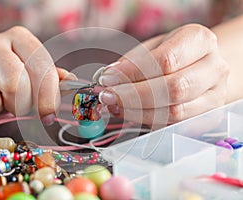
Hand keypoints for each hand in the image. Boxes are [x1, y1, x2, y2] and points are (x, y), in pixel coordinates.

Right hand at [0, 26, 73, 125]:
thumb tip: (71, 82)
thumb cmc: (1, 74)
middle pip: (15, 84)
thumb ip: (49, 77)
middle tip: (15, 104)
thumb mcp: (28, 71)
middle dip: (19, 104)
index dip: (48, 97)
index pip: (40, 67)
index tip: (49, 116)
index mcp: (18, 38)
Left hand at [98, 24, 228, 125]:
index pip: (165, 60)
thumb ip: (133, 61)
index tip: (107, 78)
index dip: (132, 72)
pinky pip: (175, 125)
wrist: (203, 66)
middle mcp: (214, 67)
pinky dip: (148, 121)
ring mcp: (215, 95)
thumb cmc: (174, 54)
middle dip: (133, 95)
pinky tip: (130, 113)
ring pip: (175, 112)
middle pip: (173, 88)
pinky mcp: (209, 117)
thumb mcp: (153, 47)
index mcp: (200, 40)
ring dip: (138, 111)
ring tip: (116, 105)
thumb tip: (109, 77)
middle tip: (108, 95)